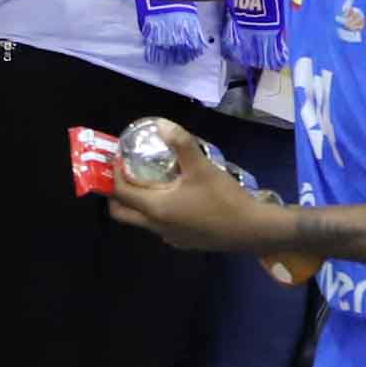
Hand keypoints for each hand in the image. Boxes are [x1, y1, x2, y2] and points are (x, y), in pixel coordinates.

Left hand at [105, 120, 272, 251]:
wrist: (251, 230)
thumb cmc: (223, 198)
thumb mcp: (201, 166)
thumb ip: (181, 143)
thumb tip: (162, 125)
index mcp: (155, 208)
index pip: (121, 192)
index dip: (114, 174)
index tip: (119, 158)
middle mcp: (157, 226)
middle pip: (122, 213)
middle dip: (117, 194)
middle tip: (125, 174)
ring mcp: (170, 236)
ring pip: (142, 221)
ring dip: (138, 203)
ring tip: (150, 182)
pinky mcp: (184, 242)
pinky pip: (160, 226)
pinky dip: (157, 212)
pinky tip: (176, 199)